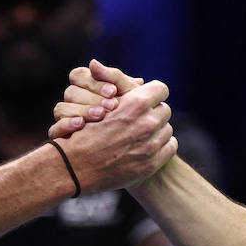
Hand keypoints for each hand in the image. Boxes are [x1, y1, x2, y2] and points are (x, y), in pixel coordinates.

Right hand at [49, 59, 144, 139]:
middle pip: (71, 91)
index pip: (78, 75)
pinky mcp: (62, 137)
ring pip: (61, 108)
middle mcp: (73, 101)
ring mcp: (65, 119)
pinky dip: (66, 125)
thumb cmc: (135, 116)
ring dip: (82, 110)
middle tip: (113, 106)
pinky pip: (54, 129)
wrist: (136, 148)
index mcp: (86, 86)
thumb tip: (93, 63)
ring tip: (101, 116)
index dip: (94, 82)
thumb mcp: (131, 96)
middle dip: (92, 98)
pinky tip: (81, 125)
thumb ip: (116, 78)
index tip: (113, 91)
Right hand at [53, 74, 176, 191]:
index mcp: (136, 103)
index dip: (152, 93)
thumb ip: (118, 84)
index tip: (146, 99)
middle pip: (165, 109)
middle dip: (153, 112)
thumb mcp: (100, 100)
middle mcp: (147, 123)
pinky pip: (170, 146)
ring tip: (140, 134)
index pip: (161, 89)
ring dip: (157, 130)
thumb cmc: (85, 130)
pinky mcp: (152, 163)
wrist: (75, 166)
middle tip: (140, 118)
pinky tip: (145, 147)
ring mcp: (151, 145)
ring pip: (167, 129)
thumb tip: (140, 80)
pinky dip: (160, 146)